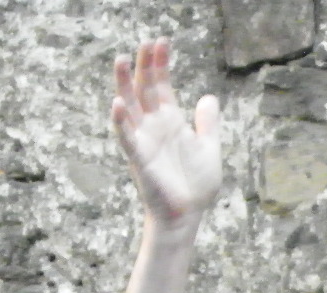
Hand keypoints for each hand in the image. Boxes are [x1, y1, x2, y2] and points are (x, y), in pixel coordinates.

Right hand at [112, 38, 221, 228]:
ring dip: (124, 85)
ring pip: (130, 108)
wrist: (188, 216)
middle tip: (145, 42)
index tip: (162, 42)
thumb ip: (208, 124)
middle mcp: (154, 128)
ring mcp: (145, 142)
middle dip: (144, 66)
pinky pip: (127, 139)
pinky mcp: (140, 161)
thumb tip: (208, 97)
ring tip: (122, 60)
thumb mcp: (209, 149)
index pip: (162, 86)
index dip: (161, 65)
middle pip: (145, 90)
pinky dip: (121, 122)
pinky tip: (117, 104)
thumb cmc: (195, 186)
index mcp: (170, 123)